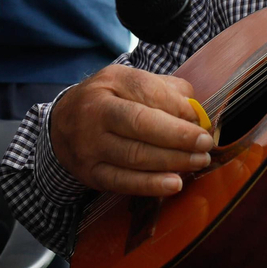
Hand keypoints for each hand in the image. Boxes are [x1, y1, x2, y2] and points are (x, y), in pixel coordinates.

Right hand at [48, 65, 213, 196]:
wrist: (61, 125)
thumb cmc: (108, 102)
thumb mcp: (130, 83)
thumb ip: (165, 91)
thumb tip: (196, 114)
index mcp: (109, 82)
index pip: (146, 90)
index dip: (177, 107)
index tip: (200, 120)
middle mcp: (95, 111)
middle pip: (140, 123)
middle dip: (178, 135)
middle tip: (205, 143)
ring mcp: (90, 144)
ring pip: (135, 155)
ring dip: (172, 161)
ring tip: (199, 161)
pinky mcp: (90, 173)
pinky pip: (123, 182)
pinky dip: (151, 185)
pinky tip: (175, 184)